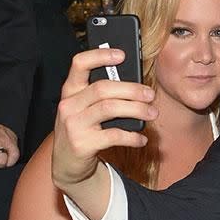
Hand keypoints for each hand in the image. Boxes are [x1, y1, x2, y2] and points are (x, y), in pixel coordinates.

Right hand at [51, 48, 156, 191]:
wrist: (67, 164)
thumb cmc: (83, 129)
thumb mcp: (85, 108)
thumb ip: (102, 94)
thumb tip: (137, 86)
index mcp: (71, 90)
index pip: (79, 64)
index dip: (100, 56)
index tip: (122, 55)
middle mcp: (69, 105)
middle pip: (103, 88)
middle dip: (132, 90)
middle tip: (150, 95)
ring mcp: (73, 124)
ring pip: (110, 108)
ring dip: (136, 110)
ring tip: (152, 114)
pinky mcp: (82, 144)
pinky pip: (114, 135)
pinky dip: (132, 136)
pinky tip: (142, 138)